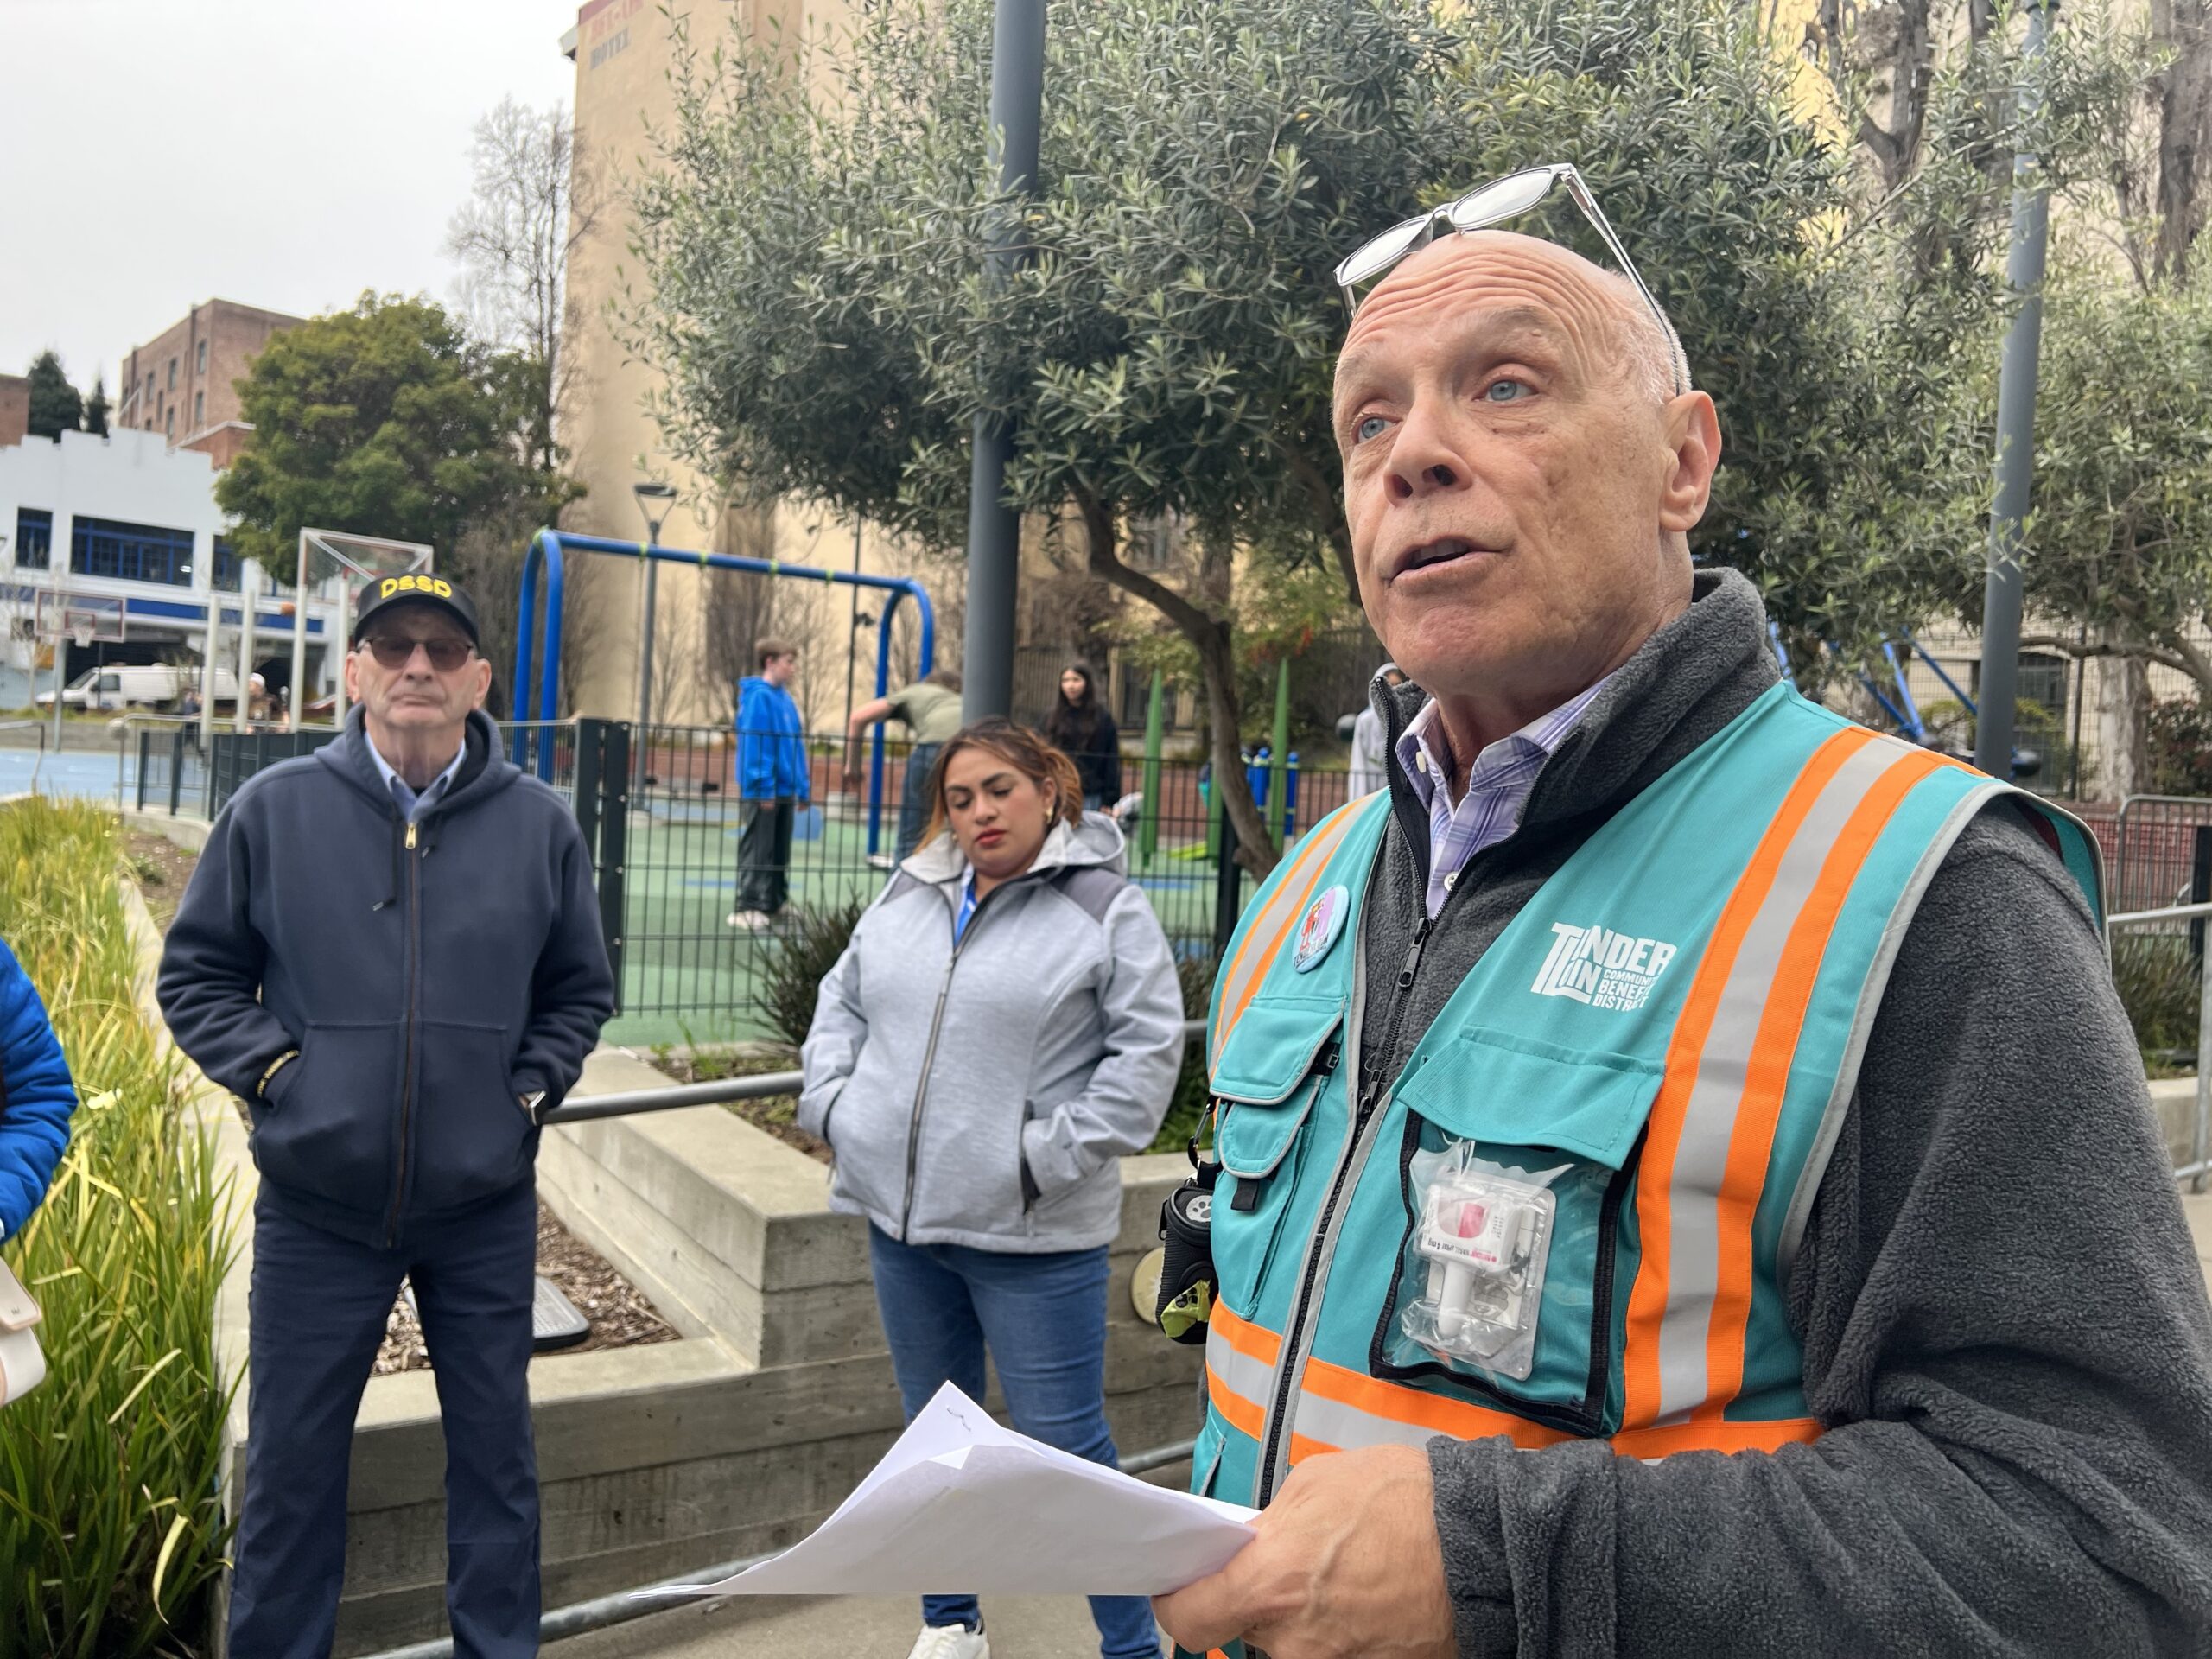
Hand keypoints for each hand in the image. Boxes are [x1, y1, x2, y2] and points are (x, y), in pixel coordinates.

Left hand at [1154, 1444, 1455, 1658]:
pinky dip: (1341, 1632)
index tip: (1188, 1585)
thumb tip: (1248, 1544)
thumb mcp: (1316, 1485)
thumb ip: (1269, 1525)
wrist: (1486, 1543)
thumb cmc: (1404, 1502)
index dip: (1182, 1599)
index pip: (1188, 1619)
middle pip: (1244, 1632)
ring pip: (1290, 1646)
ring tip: (1341, 1580)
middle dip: (1258, 1602)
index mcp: (1270, 1584)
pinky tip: (1369, 1600)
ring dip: (1302, 1618)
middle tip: (1290, 1568)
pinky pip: (1332, 1654)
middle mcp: (1294, 1642)